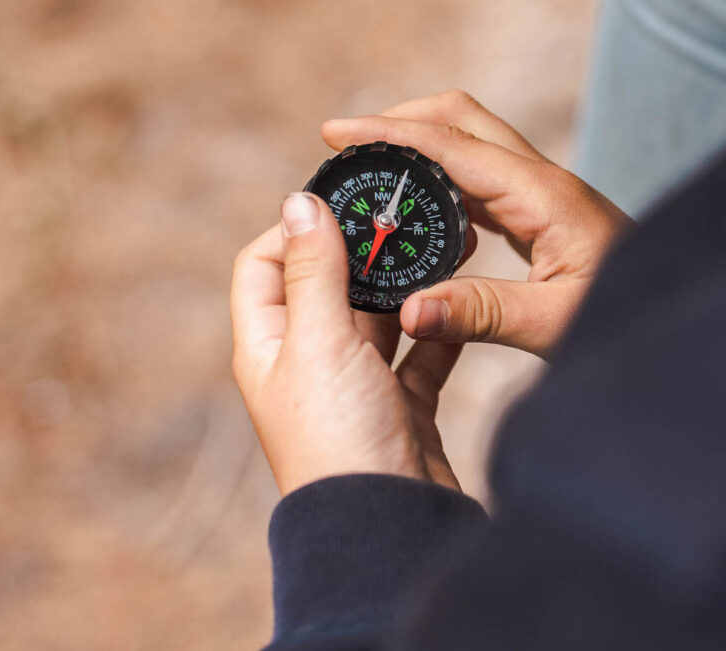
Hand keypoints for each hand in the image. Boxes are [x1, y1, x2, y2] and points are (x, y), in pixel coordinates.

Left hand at [231, 193, 462, 494]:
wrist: (387, 525)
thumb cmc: (339, 440)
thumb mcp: (319, 343)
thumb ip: (314, 271)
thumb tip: (298, 201)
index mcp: (269, 344)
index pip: (266, 264)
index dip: (297, 228)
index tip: (345, 203)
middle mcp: (307, 361)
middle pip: (328, 285)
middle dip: (365, 250)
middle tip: (405, 217)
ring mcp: (355, 385)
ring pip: (378, 317)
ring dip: (405, 285)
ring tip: (444, 246)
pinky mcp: (400, 405)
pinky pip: (418, 353)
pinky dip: (436, 328)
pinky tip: (459, 303)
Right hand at [322, 90, 633, 358]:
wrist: (678, 311)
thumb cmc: (631, 315)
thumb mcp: (556, 324)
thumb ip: (483, 314)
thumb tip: (410, 312)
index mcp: (543, 196)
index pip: (452, 145)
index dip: (390, 134)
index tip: (337, 133)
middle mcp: (542, 183)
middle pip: (461, 120)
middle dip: (400, 120)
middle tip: (347, 143)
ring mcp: (544, 195)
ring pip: (471, 145)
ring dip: (419, 147)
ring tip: (372, 174)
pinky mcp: (543, 215)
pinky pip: (482, 181)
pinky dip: (442, 181)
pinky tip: (422, 212)